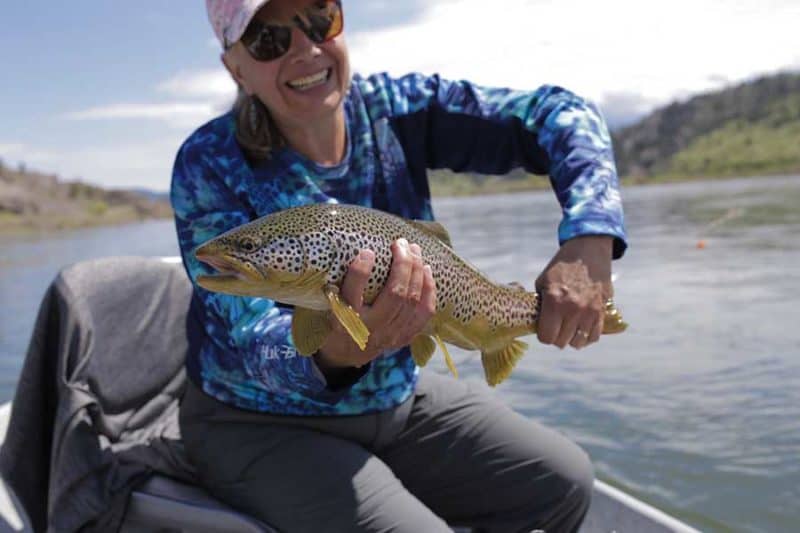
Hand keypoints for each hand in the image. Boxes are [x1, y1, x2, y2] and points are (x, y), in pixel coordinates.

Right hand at [315, 239, 436, 369]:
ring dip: (417, 272)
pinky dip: (429, 291)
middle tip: (401, 243)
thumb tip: (359, 252)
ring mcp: (390, 335)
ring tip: (414, 250)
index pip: (353, 295)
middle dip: (402, 265)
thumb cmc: (337, 322)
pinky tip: (427, 271)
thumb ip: (339, 284)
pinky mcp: (403, 337)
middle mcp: (370, 329)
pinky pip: (424, 314)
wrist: (345, 355)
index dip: (360, 272)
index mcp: (345, 321)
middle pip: (395, 295)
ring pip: (412, 301)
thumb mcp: (329, 306)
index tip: (367, 251)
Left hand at [535, 236, 612, 349]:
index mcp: (554, 301)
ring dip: (571, 338)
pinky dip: (586, 337)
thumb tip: (536, 321)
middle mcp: (572, 309)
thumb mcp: (543, 281)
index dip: (543, 335)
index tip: (544, 328)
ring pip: (578, 342)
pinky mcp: (601, 311)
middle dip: (556, 337)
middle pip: (561, 342)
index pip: (546, 337)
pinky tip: (581, 329)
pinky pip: (594, 336)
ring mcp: (589, 312)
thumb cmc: (562, 266)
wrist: (589, 251)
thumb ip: (540, 303)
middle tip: (556, 326)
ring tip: (568, 328)